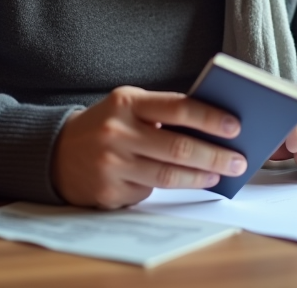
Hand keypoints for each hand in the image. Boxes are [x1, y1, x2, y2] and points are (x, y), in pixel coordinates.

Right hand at [51, 86, 246, 208]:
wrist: (57, 152)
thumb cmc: (106, 125)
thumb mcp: (128, 106)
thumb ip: (162, 112)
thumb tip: (213, 129)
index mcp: (126, 103)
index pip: (177, 108)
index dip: (210, 118)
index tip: (235, 126)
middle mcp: (117, 132)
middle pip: (178, 148)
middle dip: (214, 156)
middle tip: (239, 161)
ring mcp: (111, 164)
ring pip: (168, 176)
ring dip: (200, 177)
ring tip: (219, 175)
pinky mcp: (108, 192)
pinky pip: (149, 192)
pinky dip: (167, 188)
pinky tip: (182, 184)